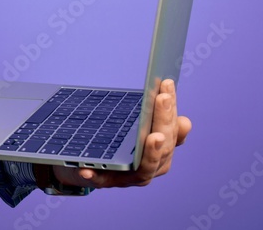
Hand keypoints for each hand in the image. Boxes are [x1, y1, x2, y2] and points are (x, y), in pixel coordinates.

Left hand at [52, 79, 191, 188]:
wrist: (82, 164)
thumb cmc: (114, 142)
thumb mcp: (134, 128)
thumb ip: (157, 123)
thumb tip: (185, 121)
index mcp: (159, 152)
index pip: (171, 131)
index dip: (171, 109)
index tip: (167, 84)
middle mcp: (150, 168)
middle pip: (162, 147)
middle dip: (164, 122)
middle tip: (162, 99)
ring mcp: (128, 178)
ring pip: (144, 169)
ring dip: (150, 153)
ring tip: (153, 136)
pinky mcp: (103, 182)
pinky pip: (100, 180)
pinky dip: (95, 175)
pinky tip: (86, 169)